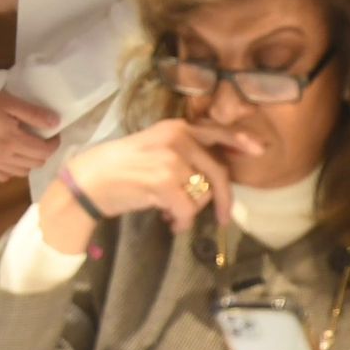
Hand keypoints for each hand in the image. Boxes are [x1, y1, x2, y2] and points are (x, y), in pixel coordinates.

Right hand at [0, 89, 61, 181]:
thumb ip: (33, 114)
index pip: (44, 151)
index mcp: (13, 141)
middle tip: (40, 137)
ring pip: (21, 172)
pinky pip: (3, 176)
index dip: (54, 143)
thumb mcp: (8, 101)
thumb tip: (56, 123)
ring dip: (29, 161)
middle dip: (43, 151)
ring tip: (25, 145)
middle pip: (35, 163)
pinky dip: (12, 169)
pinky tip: (9, 156)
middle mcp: (4, 157)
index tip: (53, 133)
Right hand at [39, 119, 260, 252]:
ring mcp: (172, 159)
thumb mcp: (154, 149)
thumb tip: (215, 174)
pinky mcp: (165, 181)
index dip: (239, 141)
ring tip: (170, 212)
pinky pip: (188, 210)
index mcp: (175, 127)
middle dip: (225, 199)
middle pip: (218, 171)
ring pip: (203, 194)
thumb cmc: (120, 168)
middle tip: (225, 218)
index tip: (260, 150)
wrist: (90, 180)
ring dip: (190, 210)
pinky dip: (180, 221)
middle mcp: (177, 138)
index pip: (215, 131)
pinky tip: (168, 221)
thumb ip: (184, 153)